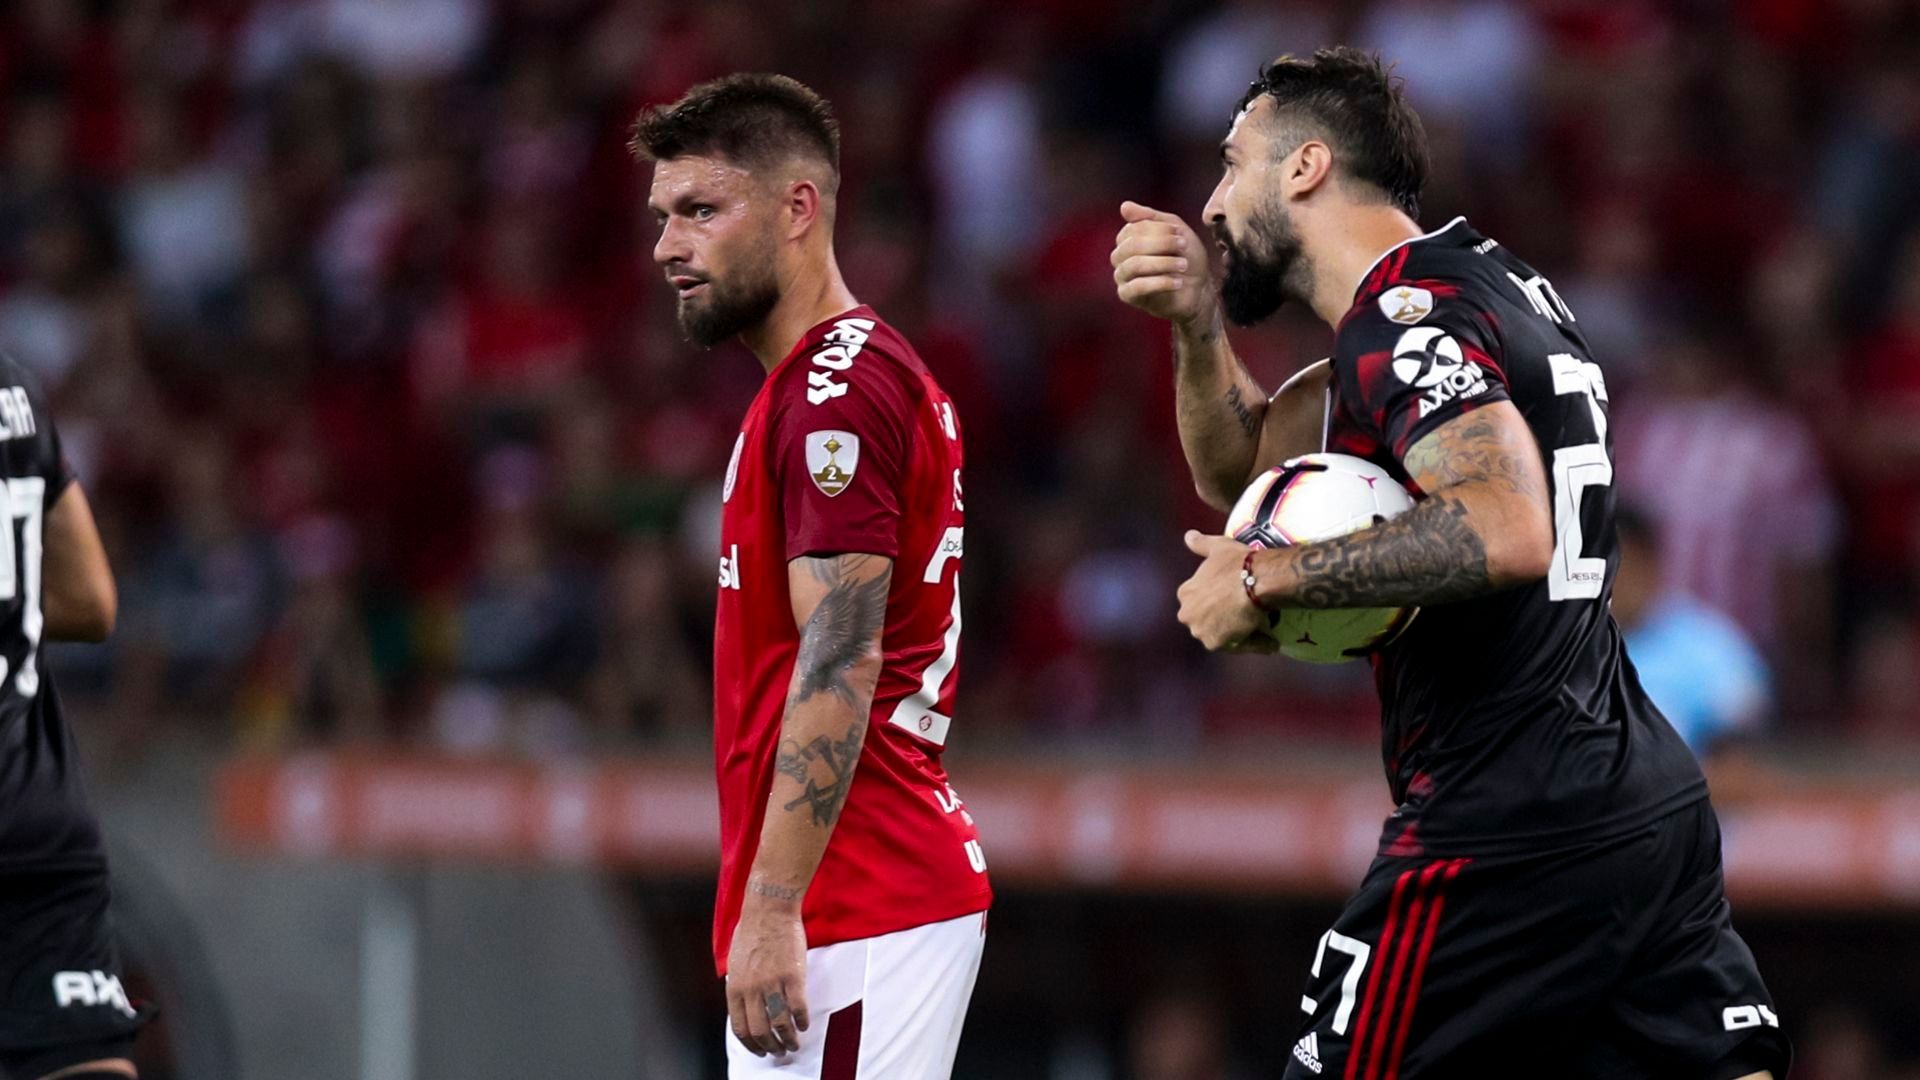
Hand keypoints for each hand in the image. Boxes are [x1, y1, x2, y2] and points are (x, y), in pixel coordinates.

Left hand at [724, 897, 809, 1056]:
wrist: (769, 909)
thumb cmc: (751, 931)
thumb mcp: (735, 963)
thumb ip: (739, 986)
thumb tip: (744, 1007)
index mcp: (735, 987)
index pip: (740, 1028)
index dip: (751, 1044)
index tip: (760, 1050)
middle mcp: (751, 989)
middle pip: (760, 1031)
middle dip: (771, 1047)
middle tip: (780, 1051)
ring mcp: (772, 983)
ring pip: (780, 1024)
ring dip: (788, 1039)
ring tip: (794, 1044)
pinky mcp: (793, 976)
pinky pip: (798, 1007)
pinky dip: (802, 1021)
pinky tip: (804, 1024)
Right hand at [1113, 201, 1216, 331]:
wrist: (1198, 289)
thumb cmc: (1186, 257)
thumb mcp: (1175, 230)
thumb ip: (1152, 217)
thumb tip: (1124, 206)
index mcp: (1128, 238)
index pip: (1135, 228)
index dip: (1159, 229)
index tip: (1180, 232)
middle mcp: (1120, 256)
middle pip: (1132, 245)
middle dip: (1162, 244)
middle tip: (1184, 245)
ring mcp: (1121, 276)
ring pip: (1134, 265)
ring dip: (1163, 263)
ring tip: (1184, 264)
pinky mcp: (1127, 295)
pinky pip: (1137, 287)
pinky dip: (1161, 282)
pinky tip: (1178, 282)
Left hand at [1177, 531, 1268, 650]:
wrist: (1257, 580)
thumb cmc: (1237, 563)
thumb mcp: (1218, 548)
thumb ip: (1200, 544)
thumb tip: (1188, 535)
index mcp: (1185, 593)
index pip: (1200, 601)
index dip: (1218, 600)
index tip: (1233, 596)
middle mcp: (1187, 615)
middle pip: (1207, 620)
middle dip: (1223, 619)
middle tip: (1246, 612)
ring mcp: (1200, 631)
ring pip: (1222, 635)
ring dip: (1238, 633)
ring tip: (1260, 627)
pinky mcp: (1216, 644)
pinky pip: (1238, 646)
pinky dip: (1254, 644)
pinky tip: (1270, 641)